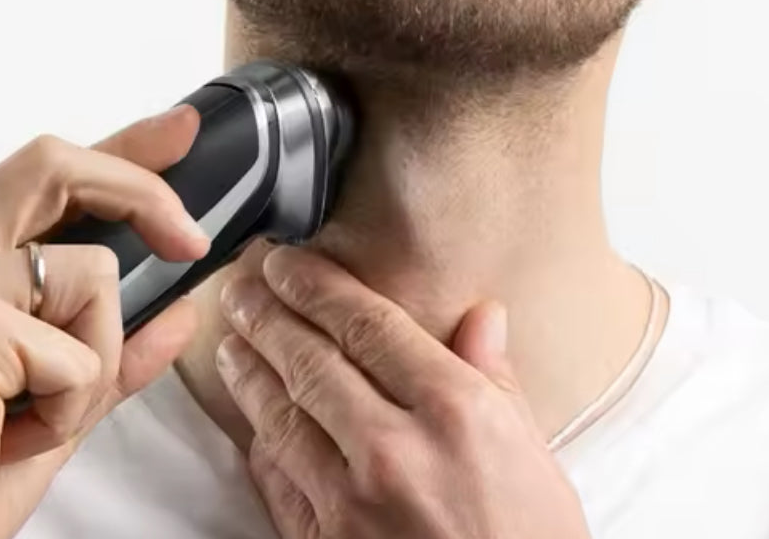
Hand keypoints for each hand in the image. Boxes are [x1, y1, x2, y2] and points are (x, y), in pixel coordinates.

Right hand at [0, 105, 211, 538]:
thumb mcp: (47, 402)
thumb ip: (110, 348)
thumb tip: (182, 310)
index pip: (41, 173)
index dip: (119, 145)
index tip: (180, 126)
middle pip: (55, 166)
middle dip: (141, 190)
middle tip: (190, 242)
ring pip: (92, 276)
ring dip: (94, 361)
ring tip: (31, 421)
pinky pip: (79, 349)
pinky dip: (70, 406)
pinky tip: (10, 440)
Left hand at [216, 245, 592, 537]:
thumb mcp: (535, 456)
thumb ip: (495, 379)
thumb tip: (482, 316)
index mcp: (454, 412)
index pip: (367, 325)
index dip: (317, 286)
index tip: (289, 262)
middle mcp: (395, 450)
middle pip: (311, 361)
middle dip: (268, 315)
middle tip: (245, 285)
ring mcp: (351, 505)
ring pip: (282, 417)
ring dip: (250, 373)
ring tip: (233, 341)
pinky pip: (279, 484)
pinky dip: (262, 447)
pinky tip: (253, 424)